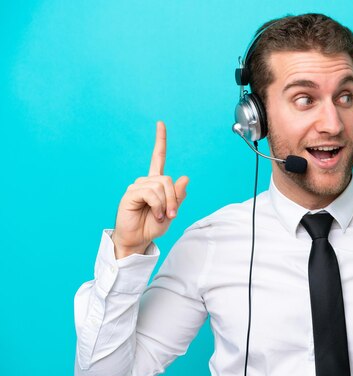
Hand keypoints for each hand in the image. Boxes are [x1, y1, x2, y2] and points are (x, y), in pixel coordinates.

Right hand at [111, 121, 188, 258]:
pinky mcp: (130, 194)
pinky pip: (151, 193)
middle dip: (174, 198)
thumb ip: (178, 196)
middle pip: (168, 180)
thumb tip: (185, 177)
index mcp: (156, 183)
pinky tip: (154, 214)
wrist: (138, 239)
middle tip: (172, 214)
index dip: (160, 141)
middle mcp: (146, 181)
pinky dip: (157, 206)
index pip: (158, 157)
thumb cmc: (153, 226)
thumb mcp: (172, 212)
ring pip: (161, 187)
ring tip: (161, 216)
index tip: (160, 123)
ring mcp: (137, 186)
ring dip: (166, 204)